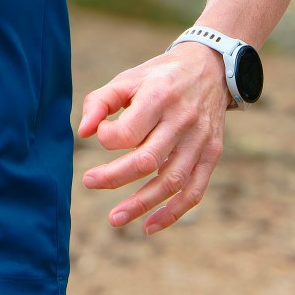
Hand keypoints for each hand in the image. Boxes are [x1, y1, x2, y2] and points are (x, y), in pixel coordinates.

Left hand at [78, 43, 227, 235]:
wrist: (211, 68)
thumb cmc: (160, 77)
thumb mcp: (129, 78)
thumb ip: (101, 102)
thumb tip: (83, 132)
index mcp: (159, 98)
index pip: (128, 132)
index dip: (107, 138)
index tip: (101, 134)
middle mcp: (182, 121)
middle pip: (146, 161)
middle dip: (114, 177)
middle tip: (88, 182)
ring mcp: (199, 141)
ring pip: (171, 182)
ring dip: (141, 204)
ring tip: (114, 218)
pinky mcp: (212, 154)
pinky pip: (194, 190)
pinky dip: (173, 212)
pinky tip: (149, 226)